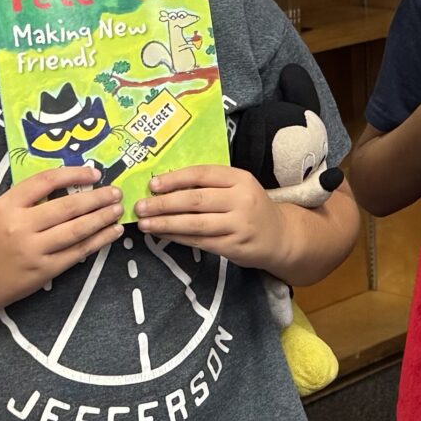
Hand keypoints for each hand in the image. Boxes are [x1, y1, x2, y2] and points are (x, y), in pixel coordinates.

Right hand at [0, 164, 125, 309]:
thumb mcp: (1, 211)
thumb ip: (29, 198)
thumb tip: (72, 183)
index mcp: (7, 205)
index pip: (46, 181)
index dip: (74, 174)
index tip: (95, 173)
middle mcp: (20, 226)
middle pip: (67, 207)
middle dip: (97, 198)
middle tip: (116, 192)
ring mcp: (33, 250)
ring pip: (77, 230)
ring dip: (103, 218)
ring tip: (118, 210)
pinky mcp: (45, 271)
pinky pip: (78, 252)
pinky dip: (99, 241)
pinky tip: (112, 233)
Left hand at [136, 164, 292, 268]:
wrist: (280, 236)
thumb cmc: (250, 208)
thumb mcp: (238, 188)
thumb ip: (211, 185)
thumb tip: (165, 186)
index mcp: (240, 179)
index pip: (202, 174)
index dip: (175, 179)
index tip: (153, 184)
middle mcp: (242, 200)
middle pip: (195, 200)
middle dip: (163, 203)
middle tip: (140, 206)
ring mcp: (239, 224)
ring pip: (195, 223)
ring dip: (166, 223)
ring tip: (144, 224)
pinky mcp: (234, 246)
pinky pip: (200, 241)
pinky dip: (178, 237)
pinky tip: (163, 235)